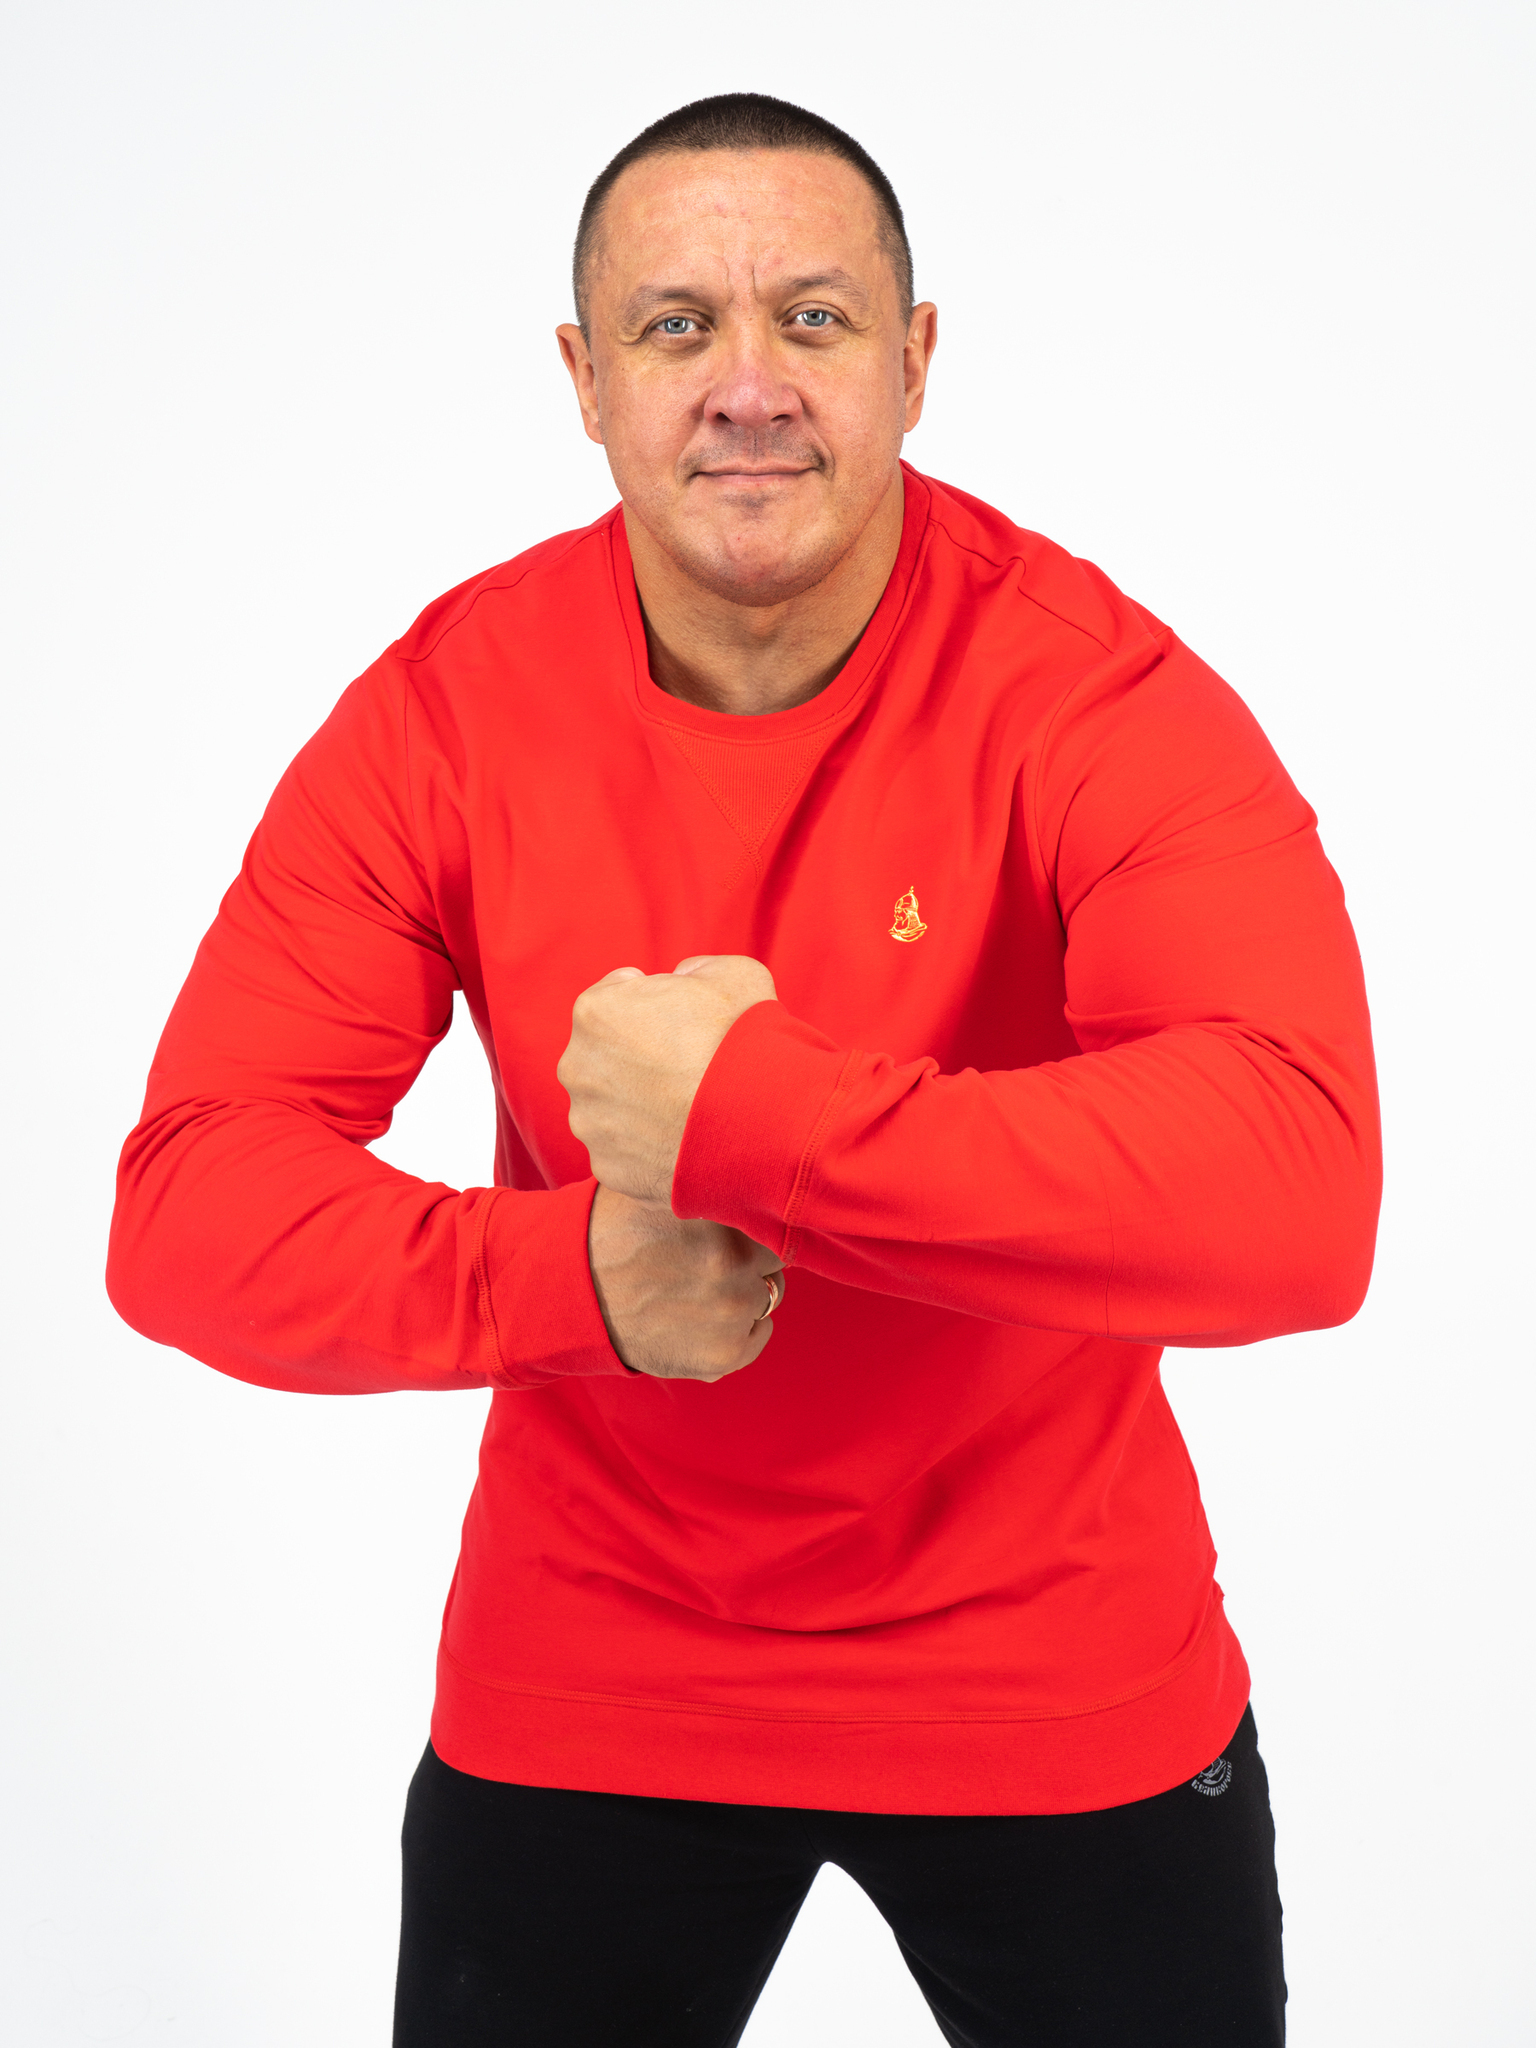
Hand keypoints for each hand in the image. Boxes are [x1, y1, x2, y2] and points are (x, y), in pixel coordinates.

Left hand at [558, 955, 775, 1203]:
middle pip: (608, 1053)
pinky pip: (627, 1148)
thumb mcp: (732, 975)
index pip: (615, 995)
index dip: (655, 1003)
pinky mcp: (607, 1167)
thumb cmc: (745, 1041)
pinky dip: (652, 1143)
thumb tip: (685, 978)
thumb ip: (696, 970)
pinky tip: (689, 1138)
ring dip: (643, 1101)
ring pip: (613, 1104)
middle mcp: (577, 1067)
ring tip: (694, 1105)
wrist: (764, 1123)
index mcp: (595, 1012)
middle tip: (691, 1064)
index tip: (687, 1019)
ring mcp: (590, 1123)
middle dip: (640, 1055)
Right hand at [588, 1185, 784, 1381]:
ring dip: (744, 1292)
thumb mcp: (655, 1186)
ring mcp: (730, 1310)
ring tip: (698, 1288)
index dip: (751, 1218)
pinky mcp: (722, 1354)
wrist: (570, 1293)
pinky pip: (757, 1337)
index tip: (735, 1223)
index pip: (769, 1211)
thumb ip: (706, 1181)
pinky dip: (738, 1330)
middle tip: (712, 1259)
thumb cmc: (612, 1232)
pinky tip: (701, 1318)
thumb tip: (750, 1164)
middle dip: (752, 1256)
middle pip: (774, 1256)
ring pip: (767, 1296)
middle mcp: (733, 1261)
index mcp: (721, 1212)